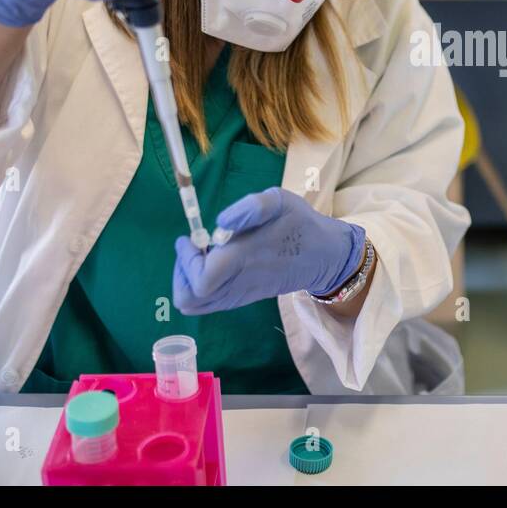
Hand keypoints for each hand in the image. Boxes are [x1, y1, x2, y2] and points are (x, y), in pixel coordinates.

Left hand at [172, 188, 365, 313]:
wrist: (325, 255)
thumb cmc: (301, 224)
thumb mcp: (280, 201)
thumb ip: (250, 208)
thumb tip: (220, 222)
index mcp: (244, 259)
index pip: (201, 279)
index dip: (186, 261)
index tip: (189, 238)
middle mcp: (239, 283)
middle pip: (191, 299)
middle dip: (181, 272)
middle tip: (191, 248)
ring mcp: (241, 295)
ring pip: (197, 306)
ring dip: (188, 281)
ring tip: (200, 257)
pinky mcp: (245, 298)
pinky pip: (210, 304)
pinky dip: (200, 287)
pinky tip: (214, 265)